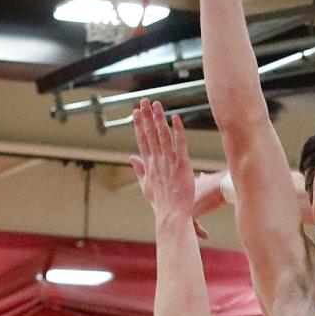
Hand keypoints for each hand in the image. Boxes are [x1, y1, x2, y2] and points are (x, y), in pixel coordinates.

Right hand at [131, 99, 194, 220]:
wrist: (172, 214)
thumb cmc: (161, 203)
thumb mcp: (146, 187)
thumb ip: (139, 170)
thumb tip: (132, 157)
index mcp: (148, 165)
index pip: (142, 140)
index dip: (139, 125)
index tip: (136, 112)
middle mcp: (157, 161)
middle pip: (150, 134)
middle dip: (146, 116)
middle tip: (143, 101)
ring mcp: (169, 161)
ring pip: (163, 135)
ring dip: (159, 118)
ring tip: (156, 104)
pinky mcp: (182, 164)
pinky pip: (180, 144)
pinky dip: (178, 130)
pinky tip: (175, 118)